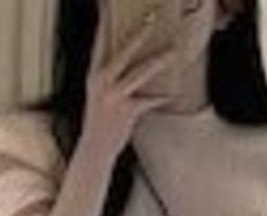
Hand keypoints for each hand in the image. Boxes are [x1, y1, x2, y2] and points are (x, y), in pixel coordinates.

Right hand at [82, 15, 175, 160]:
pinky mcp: (127, 111)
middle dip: (139, 34)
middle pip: (123, 52)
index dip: (105, 23)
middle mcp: (102, 82)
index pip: (100, 42)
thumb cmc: (100, 121)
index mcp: (93, 75)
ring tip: (173, 51)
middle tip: (151, 19)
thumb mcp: (99, 94)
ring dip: (158, 60)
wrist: (94, 149)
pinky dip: (161, 97)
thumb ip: (110, 77)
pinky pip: (149, 100)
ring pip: (140, 72)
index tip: (109, 6)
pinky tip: (172, 94)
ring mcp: (114, 96)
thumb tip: (128, 61)